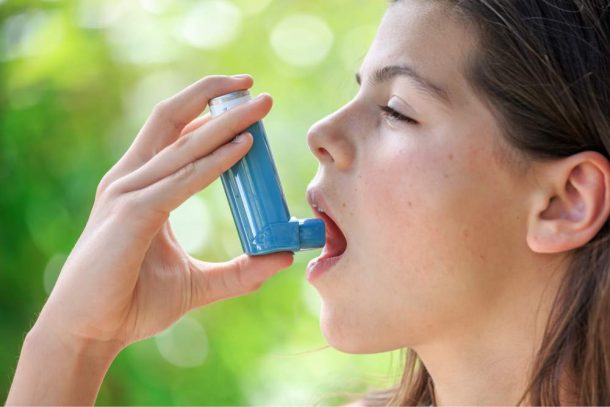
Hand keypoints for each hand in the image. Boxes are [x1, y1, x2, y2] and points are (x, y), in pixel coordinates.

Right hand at [35, 74, 293, 349]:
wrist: (90, 332)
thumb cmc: (132, 302)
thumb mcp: (197, 283)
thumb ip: (239, 272)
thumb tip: (282, 258)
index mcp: (141, 187)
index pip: (175, 134)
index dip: (209, 113)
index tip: (247, 105)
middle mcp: (131, 181)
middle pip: (175, 121)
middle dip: (217, 98)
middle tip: (260, 91)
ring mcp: (128, 194)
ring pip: (183, 145)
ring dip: (226, 122)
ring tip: (261, 106)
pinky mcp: (132, 215)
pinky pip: (181, 181)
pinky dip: (214, 163)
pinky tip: (243, 148)